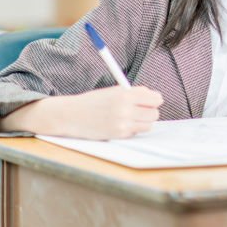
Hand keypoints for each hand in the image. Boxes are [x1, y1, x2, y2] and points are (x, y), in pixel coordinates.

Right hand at [0, 86, 163, 139]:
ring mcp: (122, 124)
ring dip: (144, 121)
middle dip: (150, 111)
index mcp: (125, 94)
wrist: (71, 115)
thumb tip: (155, 98)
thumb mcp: (114, 91)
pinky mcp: (118, 135)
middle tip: (141, 110)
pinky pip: (137, 132)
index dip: (155, 99)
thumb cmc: (93, 101)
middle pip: (155, 113)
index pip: (155, 98)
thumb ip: (134, 93)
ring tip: (132, 117)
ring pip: (149, 124)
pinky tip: (122, 124)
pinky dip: (134, 129)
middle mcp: (125, 109)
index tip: (151, 100)